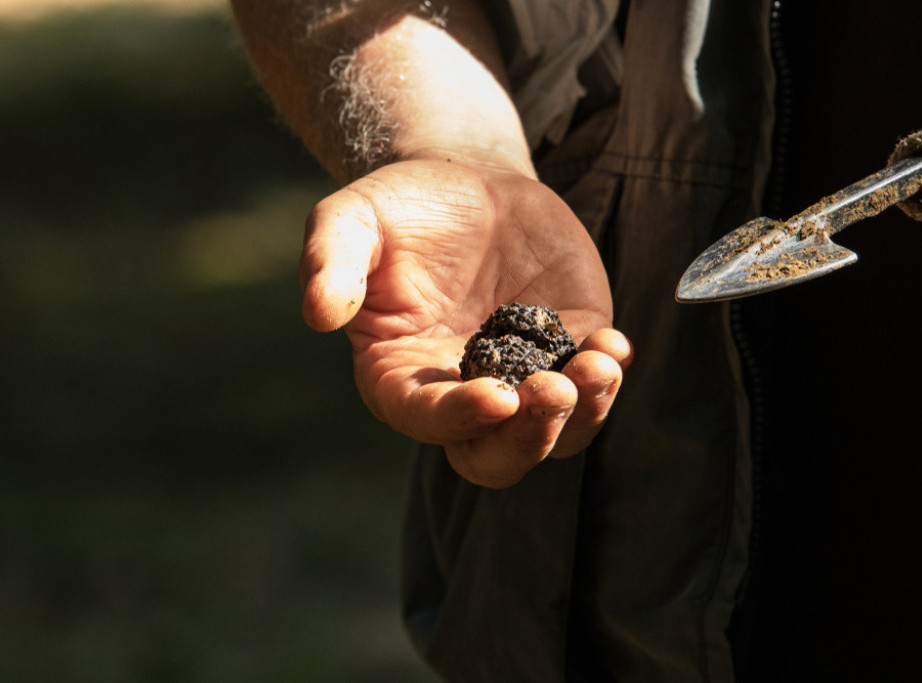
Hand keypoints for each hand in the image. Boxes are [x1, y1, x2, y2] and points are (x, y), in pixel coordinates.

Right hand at [301, 159, 630, 486]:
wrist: (465, 184)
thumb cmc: (399, 210)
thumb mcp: (351, 221)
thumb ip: (331, 262)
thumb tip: (319, 313)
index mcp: (402, 378)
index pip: (429, 419)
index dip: (462, 418)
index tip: (498, 394)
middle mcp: (462, 393)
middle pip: (497, 455)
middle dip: (530, 438)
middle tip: (553, 391)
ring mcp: (521, 375)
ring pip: (557, 432)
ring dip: (583, 411)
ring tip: (599, 364)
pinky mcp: (567, 348)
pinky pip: (592, 385)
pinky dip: (608, 374)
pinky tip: (613, 344)